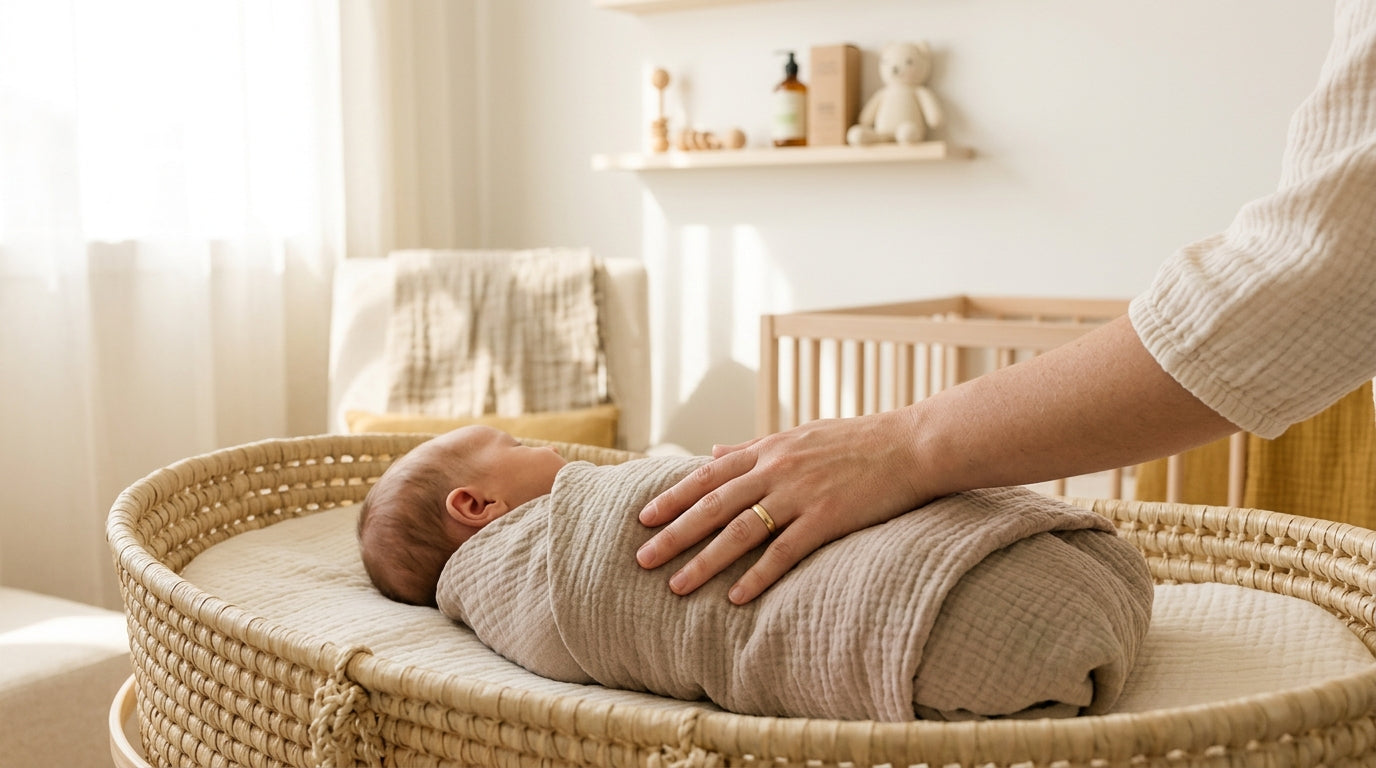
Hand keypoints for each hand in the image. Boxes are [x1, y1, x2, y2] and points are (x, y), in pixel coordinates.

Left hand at [635, 411, 929, 603]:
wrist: (913, 444)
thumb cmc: (858, 441)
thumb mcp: (799, 434)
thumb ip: (753, 445)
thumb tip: (712, 450)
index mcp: (769, 448)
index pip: (708, 475)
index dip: (673, 497)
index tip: (644, 517)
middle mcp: (777, 468)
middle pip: (713, 505)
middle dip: (674, 533)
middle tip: (642, 558)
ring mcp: (801, 493)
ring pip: (740, 531)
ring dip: (705, 560)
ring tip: (677, 586)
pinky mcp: (827, 517)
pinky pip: (784, 551)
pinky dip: (757, 575)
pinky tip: (736, 598)